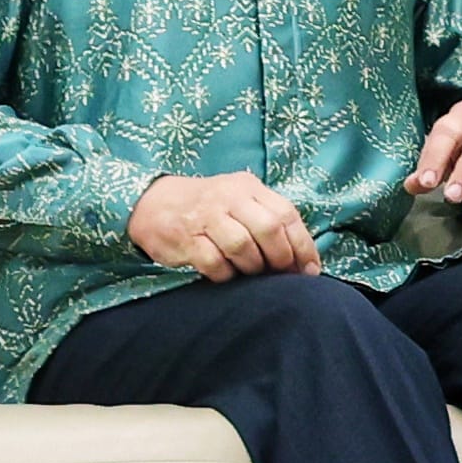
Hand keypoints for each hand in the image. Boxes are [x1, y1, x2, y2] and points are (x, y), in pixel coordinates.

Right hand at [129, 172, 321, 282]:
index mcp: (249, 188)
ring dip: (253, 267)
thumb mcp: (240, 200)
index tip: (308, 270)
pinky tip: (226, 275)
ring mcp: (205, 217)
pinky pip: (214, 262)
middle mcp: (228, 198)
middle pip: (268, 229)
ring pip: (243, 246)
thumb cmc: (208, 207)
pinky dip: (226, 275)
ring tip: (251, 273)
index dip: (302, 246)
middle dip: (280, 258)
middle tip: (280, 274)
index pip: (287, 214)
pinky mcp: (184, 238)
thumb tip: (304, 261)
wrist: (152, 202)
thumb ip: (270, 220)